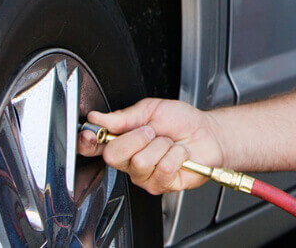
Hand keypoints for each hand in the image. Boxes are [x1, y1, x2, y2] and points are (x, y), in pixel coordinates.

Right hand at [77, 98, 225, 194]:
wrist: (208, 134)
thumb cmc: (182, 122)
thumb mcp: (151, 109)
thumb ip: (124, 116)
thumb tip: (98, 117)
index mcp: (122, 140)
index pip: (93, 146)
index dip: (88, 141)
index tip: (90, 134)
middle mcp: (129, 160)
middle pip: (113, 156)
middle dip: (136, 137)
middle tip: (152, 132)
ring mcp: (143, 175)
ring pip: (140, 162)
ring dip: (161, 146)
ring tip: (169, 143)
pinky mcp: (160, 185)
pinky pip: (162, 169)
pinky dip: (175, 156)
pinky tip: (178, 155)